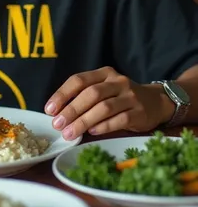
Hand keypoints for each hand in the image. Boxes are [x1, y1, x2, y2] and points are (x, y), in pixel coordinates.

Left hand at [44, 66, 174, 139]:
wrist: (156, 102)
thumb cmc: (121, 98)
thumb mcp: (104, 90)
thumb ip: (84, 97)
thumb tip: (58, 114)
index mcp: (104, 73)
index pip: (79, 80)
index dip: (62, 94)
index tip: (49, 110)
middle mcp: (118, 81)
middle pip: (91, 94)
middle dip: (72, 110)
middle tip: (58, 125)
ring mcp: (130, 96)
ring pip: (104, 107)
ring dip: (84, 121)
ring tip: (70, 133)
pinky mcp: (140, 112)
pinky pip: (120, 119)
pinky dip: (104, 126)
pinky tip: (92, 133)